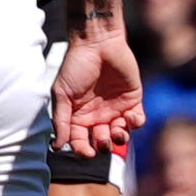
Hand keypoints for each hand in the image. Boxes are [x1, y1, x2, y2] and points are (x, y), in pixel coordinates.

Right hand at [51, 14, 142, 160]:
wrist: (97, 42)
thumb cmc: (75, 65)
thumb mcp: (61, 93)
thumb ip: (61, 120)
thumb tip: (58, 147)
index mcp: (78, 116)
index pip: (80, 140)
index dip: (82, 150)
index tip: (86, 153)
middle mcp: (97, 115)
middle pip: (101, 141)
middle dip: (103, 146)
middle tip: (102, 141)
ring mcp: (116, 109)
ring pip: (120, 134)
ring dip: (119, 138)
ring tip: (116, 131)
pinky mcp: (132, 100)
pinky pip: (137, 120)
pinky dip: (135, 123)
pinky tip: (129, 117)